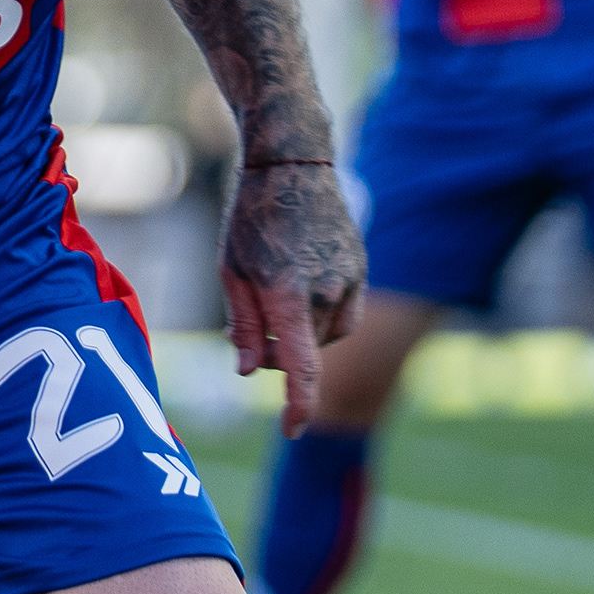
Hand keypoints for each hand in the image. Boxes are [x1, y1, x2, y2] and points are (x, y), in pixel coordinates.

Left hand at [222, 160, 363, 435]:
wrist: (293, 163)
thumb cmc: (251, 217)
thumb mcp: (231, 271)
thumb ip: (244, 326)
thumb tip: (249, 373)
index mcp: (287, 292)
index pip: (301, 366)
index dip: (298, 405)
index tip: (292, 430)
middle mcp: (327, 289)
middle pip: (308, 350)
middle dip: (282, 351)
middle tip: (255, 324)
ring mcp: (351, 277)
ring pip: (330, 334)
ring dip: (306, 333)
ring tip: (278, 296)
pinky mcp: (362, 266)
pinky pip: (346, 311)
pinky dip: (325, 315)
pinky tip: (303, 288)